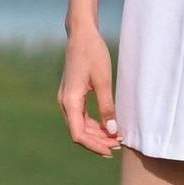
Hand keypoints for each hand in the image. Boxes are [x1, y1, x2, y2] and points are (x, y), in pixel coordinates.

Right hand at [59, 19, 119, 155]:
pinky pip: (81, 116)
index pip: (78, 134)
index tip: (111, 150)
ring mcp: (67, 99)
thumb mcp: (103, 81)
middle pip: (79, 132)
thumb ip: (107, 106)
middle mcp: (65, 102)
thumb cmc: (93, 53)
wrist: (81, 34)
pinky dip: (93, 124)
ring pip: (80, 125)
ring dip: (96, 134)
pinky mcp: (72, 95)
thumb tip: (111, 130)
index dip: (94, 145)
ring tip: (115, 138)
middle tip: (118, 145)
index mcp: (70, 100)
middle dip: (98, 142)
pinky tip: (107, 126)